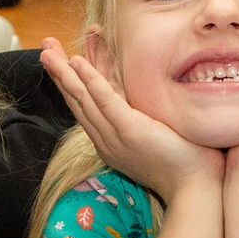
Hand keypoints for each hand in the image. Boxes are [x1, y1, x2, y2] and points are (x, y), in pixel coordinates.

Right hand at [38, 37, 225, 199]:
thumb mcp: (156, 137)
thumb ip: (145, 118)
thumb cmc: (185, 164)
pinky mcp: (131, 131)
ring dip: (64, 72)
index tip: (58, 60)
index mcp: (110, 142)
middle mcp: (106, 140)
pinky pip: (106, 101)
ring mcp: (116, 137)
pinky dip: (90, 81)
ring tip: (47, 50)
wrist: (195, 190)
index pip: (85, 107)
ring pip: (83, 99)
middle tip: (43, 48)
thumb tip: (146, 99)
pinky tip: (76, 63)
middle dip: (58, 73)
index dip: (68, 83)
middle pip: (76, 101)